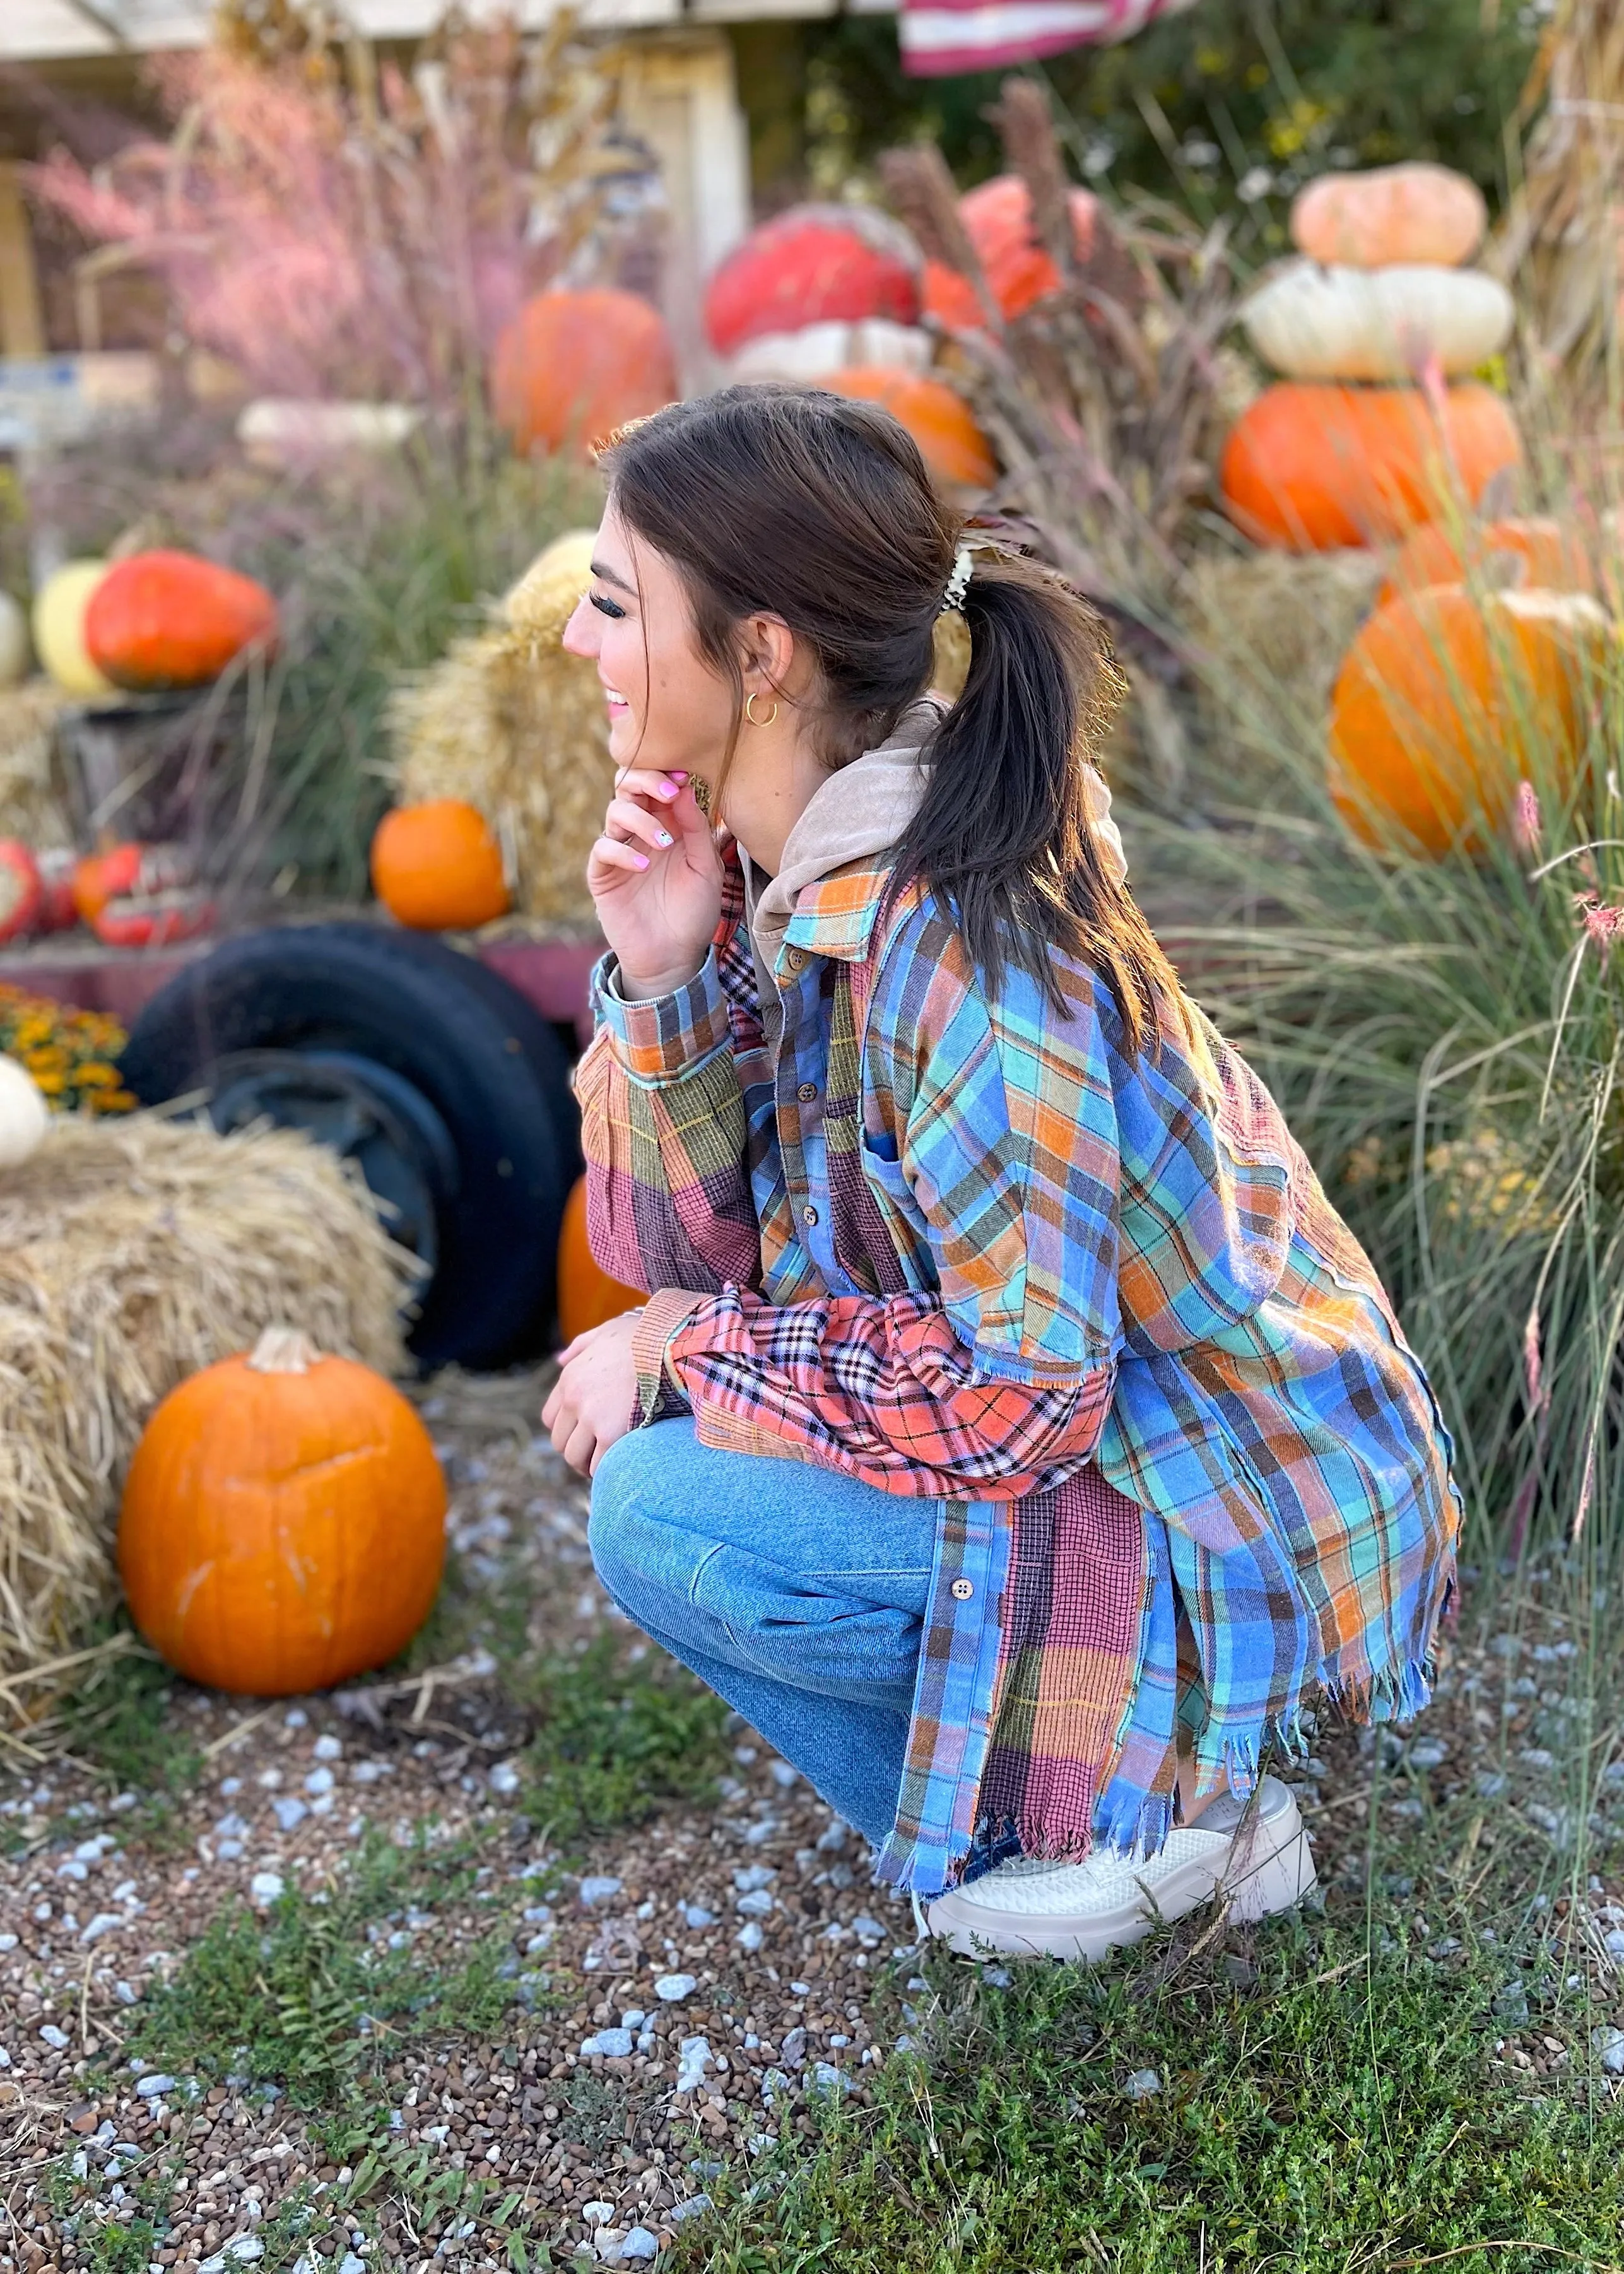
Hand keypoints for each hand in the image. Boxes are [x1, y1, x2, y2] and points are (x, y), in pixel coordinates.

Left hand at [542, 1311, 642, 1475]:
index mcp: (569, 1377)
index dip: (567, 1431)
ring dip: (588, 1465)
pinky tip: (619, 1467)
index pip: (550, 1418)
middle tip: (596, 1455)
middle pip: (560, 1442)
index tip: (584, 1435)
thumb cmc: (643, 1337)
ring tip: (607, 1465)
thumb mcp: (605, 1332)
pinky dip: (606, 1470)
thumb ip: (580, 1346)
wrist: (670, 1344)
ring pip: (575, 1457)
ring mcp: (590, 1417)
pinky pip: (599, 1464)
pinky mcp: (611, 1433)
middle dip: (577, 1451)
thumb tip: (560, 1359)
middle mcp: (574, 1399)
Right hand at [588, 767, 723, 999]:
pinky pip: (603, 849)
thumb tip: (685, 788)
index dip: (665, 774)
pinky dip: (622, 852)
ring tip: (664, 843)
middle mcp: (641, 832)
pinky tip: (643, 867)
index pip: (657, 785)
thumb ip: (697, 828)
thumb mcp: (706, 868)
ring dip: (641, 820)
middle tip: (668, 792)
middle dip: (646, 781)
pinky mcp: (603, 874)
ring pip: (616, 812)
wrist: (674, 956)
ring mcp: (621, 851)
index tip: (683, 776)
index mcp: (668, 824)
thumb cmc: (694, 911)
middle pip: (629, 787)